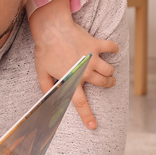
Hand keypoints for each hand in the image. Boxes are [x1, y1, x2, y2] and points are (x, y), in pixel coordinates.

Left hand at [29, 0, 117, 129]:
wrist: (51, 28)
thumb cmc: (45, 50)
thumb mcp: (41, 72)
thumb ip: (46, 88)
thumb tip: (50, 98)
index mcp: (72, 80)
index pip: (80, 103)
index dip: (87, 116)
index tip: (93, 126)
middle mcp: (85, 71)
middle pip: (104, 84)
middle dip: (108, 85)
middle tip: (107, 83)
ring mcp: (93, 58)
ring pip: (110, 70)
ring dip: (110, 73)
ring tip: (108, 72)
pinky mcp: (97, 45)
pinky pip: (112, 48)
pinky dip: (114, 50)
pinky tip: (112, 51)